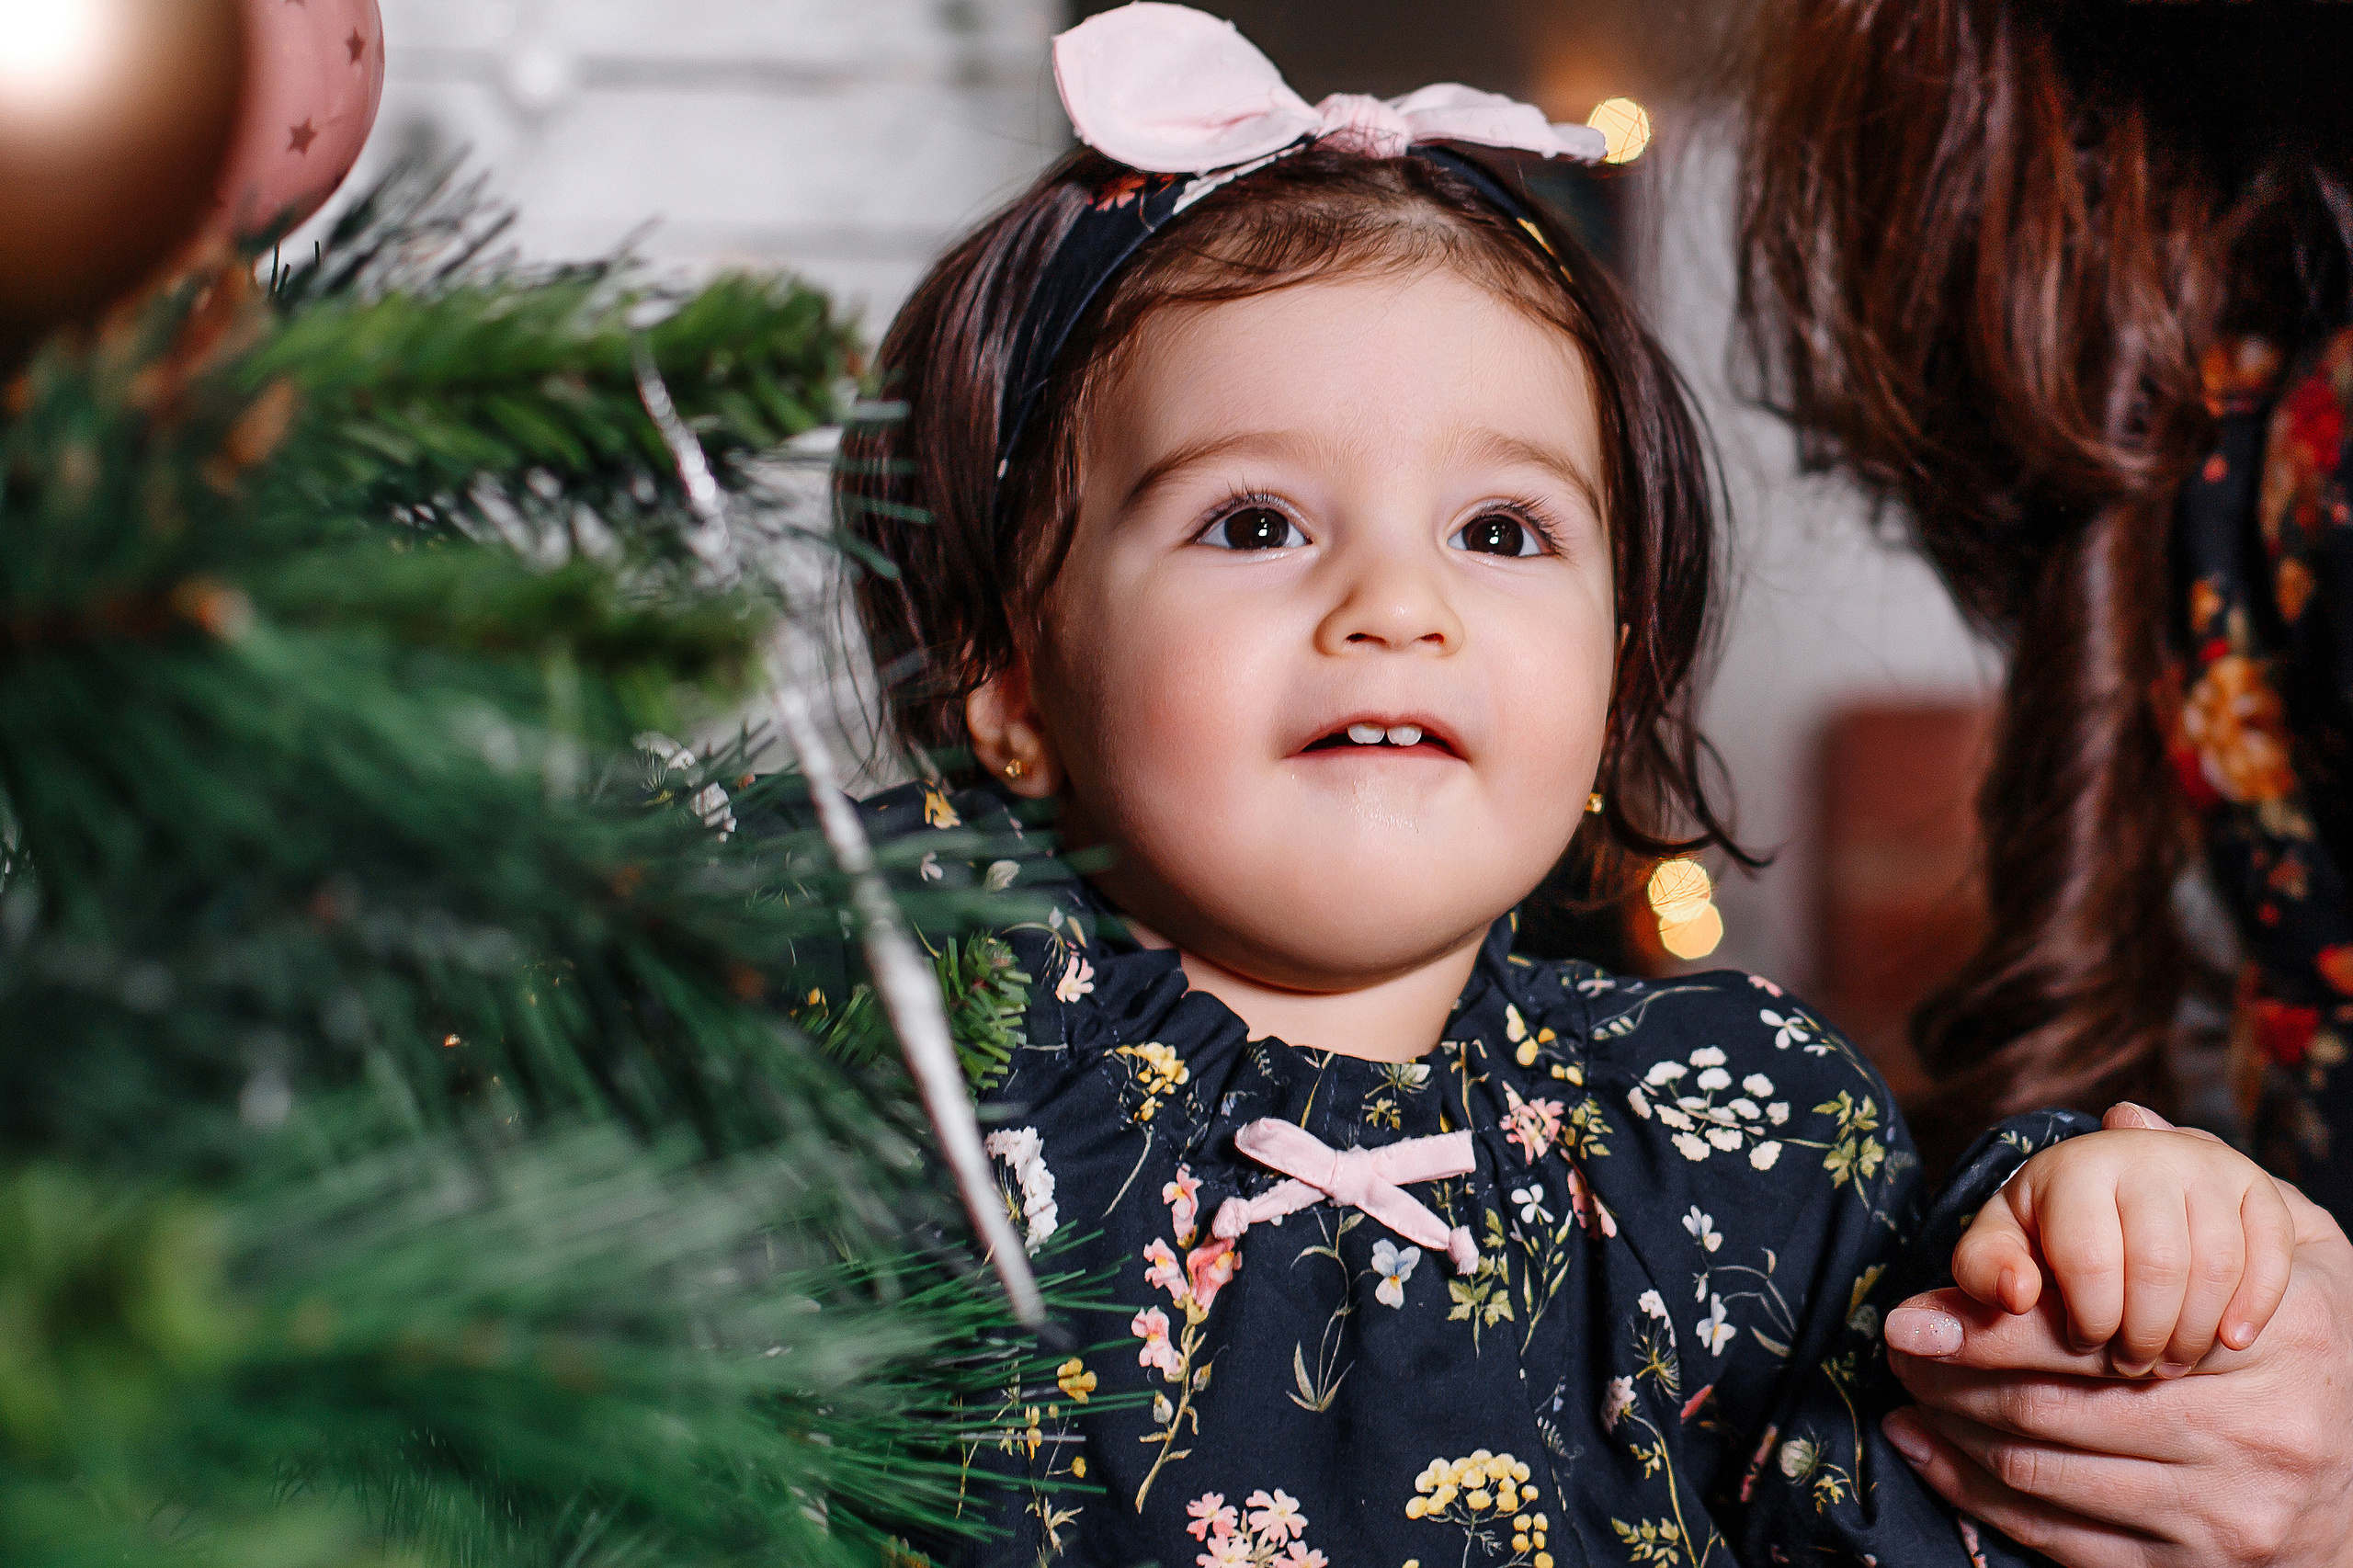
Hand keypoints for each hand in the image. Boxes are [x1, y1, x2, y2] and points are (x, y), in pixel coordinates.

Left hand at [1883, 1106, 2352, 1567]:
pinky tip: (1926, 1452)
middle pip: (2056, 1403)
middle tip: (1897, 1346)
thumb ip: (2214, 1178)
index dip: (1988, 1324)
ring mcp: (2228, 1509)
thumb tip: (2125, 1112)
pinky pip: (2055, 1536)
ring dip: (1953, 1430)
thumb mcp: (2296, 1252)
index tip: (1908, 1312)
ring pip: (2044, 1470)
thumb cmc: (2310, 1354)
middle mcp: (2260, 1429)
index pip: (2099, 1328)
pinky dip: (1974, 1493)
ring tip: (1907, 1392)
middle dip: (1952, 1374)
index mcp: (2284, 1337)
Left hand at [1955, 1106, 2295, 1374]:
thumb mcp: (2006, 1242)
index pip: (2088, 1259)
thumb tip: (1996, 1300)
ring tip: (2167, 1361)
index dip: (2085, 1318)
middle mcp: (2150, 1154)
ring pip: (2216, 1269)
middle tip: (2128, 1367)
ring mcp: (2213, 1171)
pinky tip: (2230, 1341)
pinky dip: (2253, 1308)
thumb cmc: (2054, 1231)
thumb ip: (1985, 1268)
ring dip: (2192, 1333)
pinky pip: (2271, 1258)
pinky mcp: (2265, 1193)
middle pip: (2157, 1269)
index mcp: (2078, 1164)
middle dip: (2139, 1336)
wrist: (2135, 1191)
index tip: (2081, 1341)